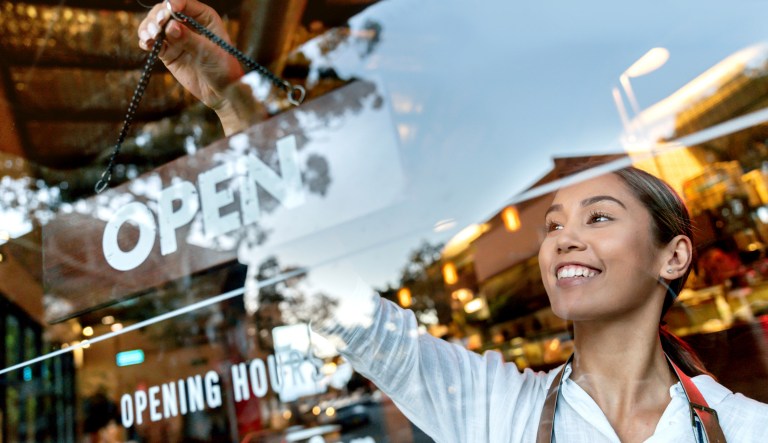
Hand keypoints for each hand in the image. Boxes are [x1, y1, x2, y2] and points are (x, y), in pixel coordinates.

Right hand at [138, 0, 246, 133]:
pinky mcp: (168, 52)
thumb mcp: (209, 52)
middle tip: (156, 29)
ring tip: (149, 38)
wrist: (222, 92)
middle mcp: (188, 23)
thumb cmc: (223, 69)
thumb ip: (189, 39)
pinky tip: (147, 45)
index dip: (172, 5)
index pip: (184, 3)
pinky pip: (153, 42)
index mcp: (203, 17)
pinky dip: (146, 42)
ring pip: (155, 25)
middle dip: (157, 17)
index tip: (167, 14)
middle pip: (164, 11)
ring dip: (148, 28)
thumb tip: (170, 26)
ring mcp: (176, 37)